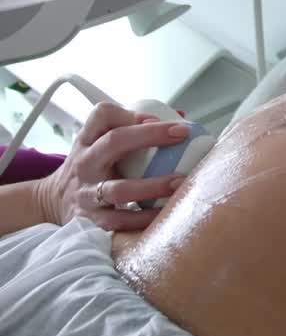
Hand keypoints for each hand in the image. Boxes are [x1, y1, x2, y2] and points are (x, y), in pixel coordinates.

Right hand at [35, 103, 190, 231]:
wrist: (54, 200)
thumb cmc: (92, 165)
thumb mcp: (99, 141)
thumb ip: (132, 126)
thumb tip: (179, 115)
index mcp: (88, 140)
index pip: (102, 115)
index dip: (131, 113)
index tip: (158, 118)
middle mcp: (85, 163)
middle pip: (113, 142)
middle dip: (149, 136)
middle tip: (181, 134)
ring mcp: (87, 192)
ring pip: (119, 189)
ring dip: (152, 186)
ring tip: (180, 182)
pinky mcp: (91, 219)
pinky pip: (119, 221)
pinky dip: (143, 219)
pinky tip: (164, 214)